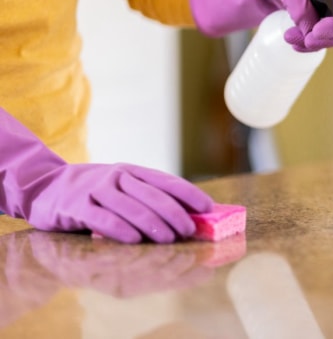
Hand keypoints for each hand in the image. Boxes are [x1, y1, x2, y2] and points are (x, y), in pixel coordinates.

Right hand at [0, 107, 213, 243]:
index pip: (166, 181)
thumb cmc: (94, 192)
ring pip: (130, 207)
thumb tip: (186, 217)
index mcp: (133, 172)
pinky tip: (134, 239)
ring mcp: (96, 190)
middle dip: (174, 213)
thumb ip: (147, 198)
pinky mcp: (76, 206)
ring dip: (153, 223)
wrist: (44, 186)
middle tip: (189, 229)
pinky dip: (119, 228)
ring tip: (170, 238)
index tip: (208, 207)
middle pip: (152, 195)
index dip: (189, 194)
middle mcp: (117, 177)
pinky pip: (101, 218)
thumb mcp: (121, 187)